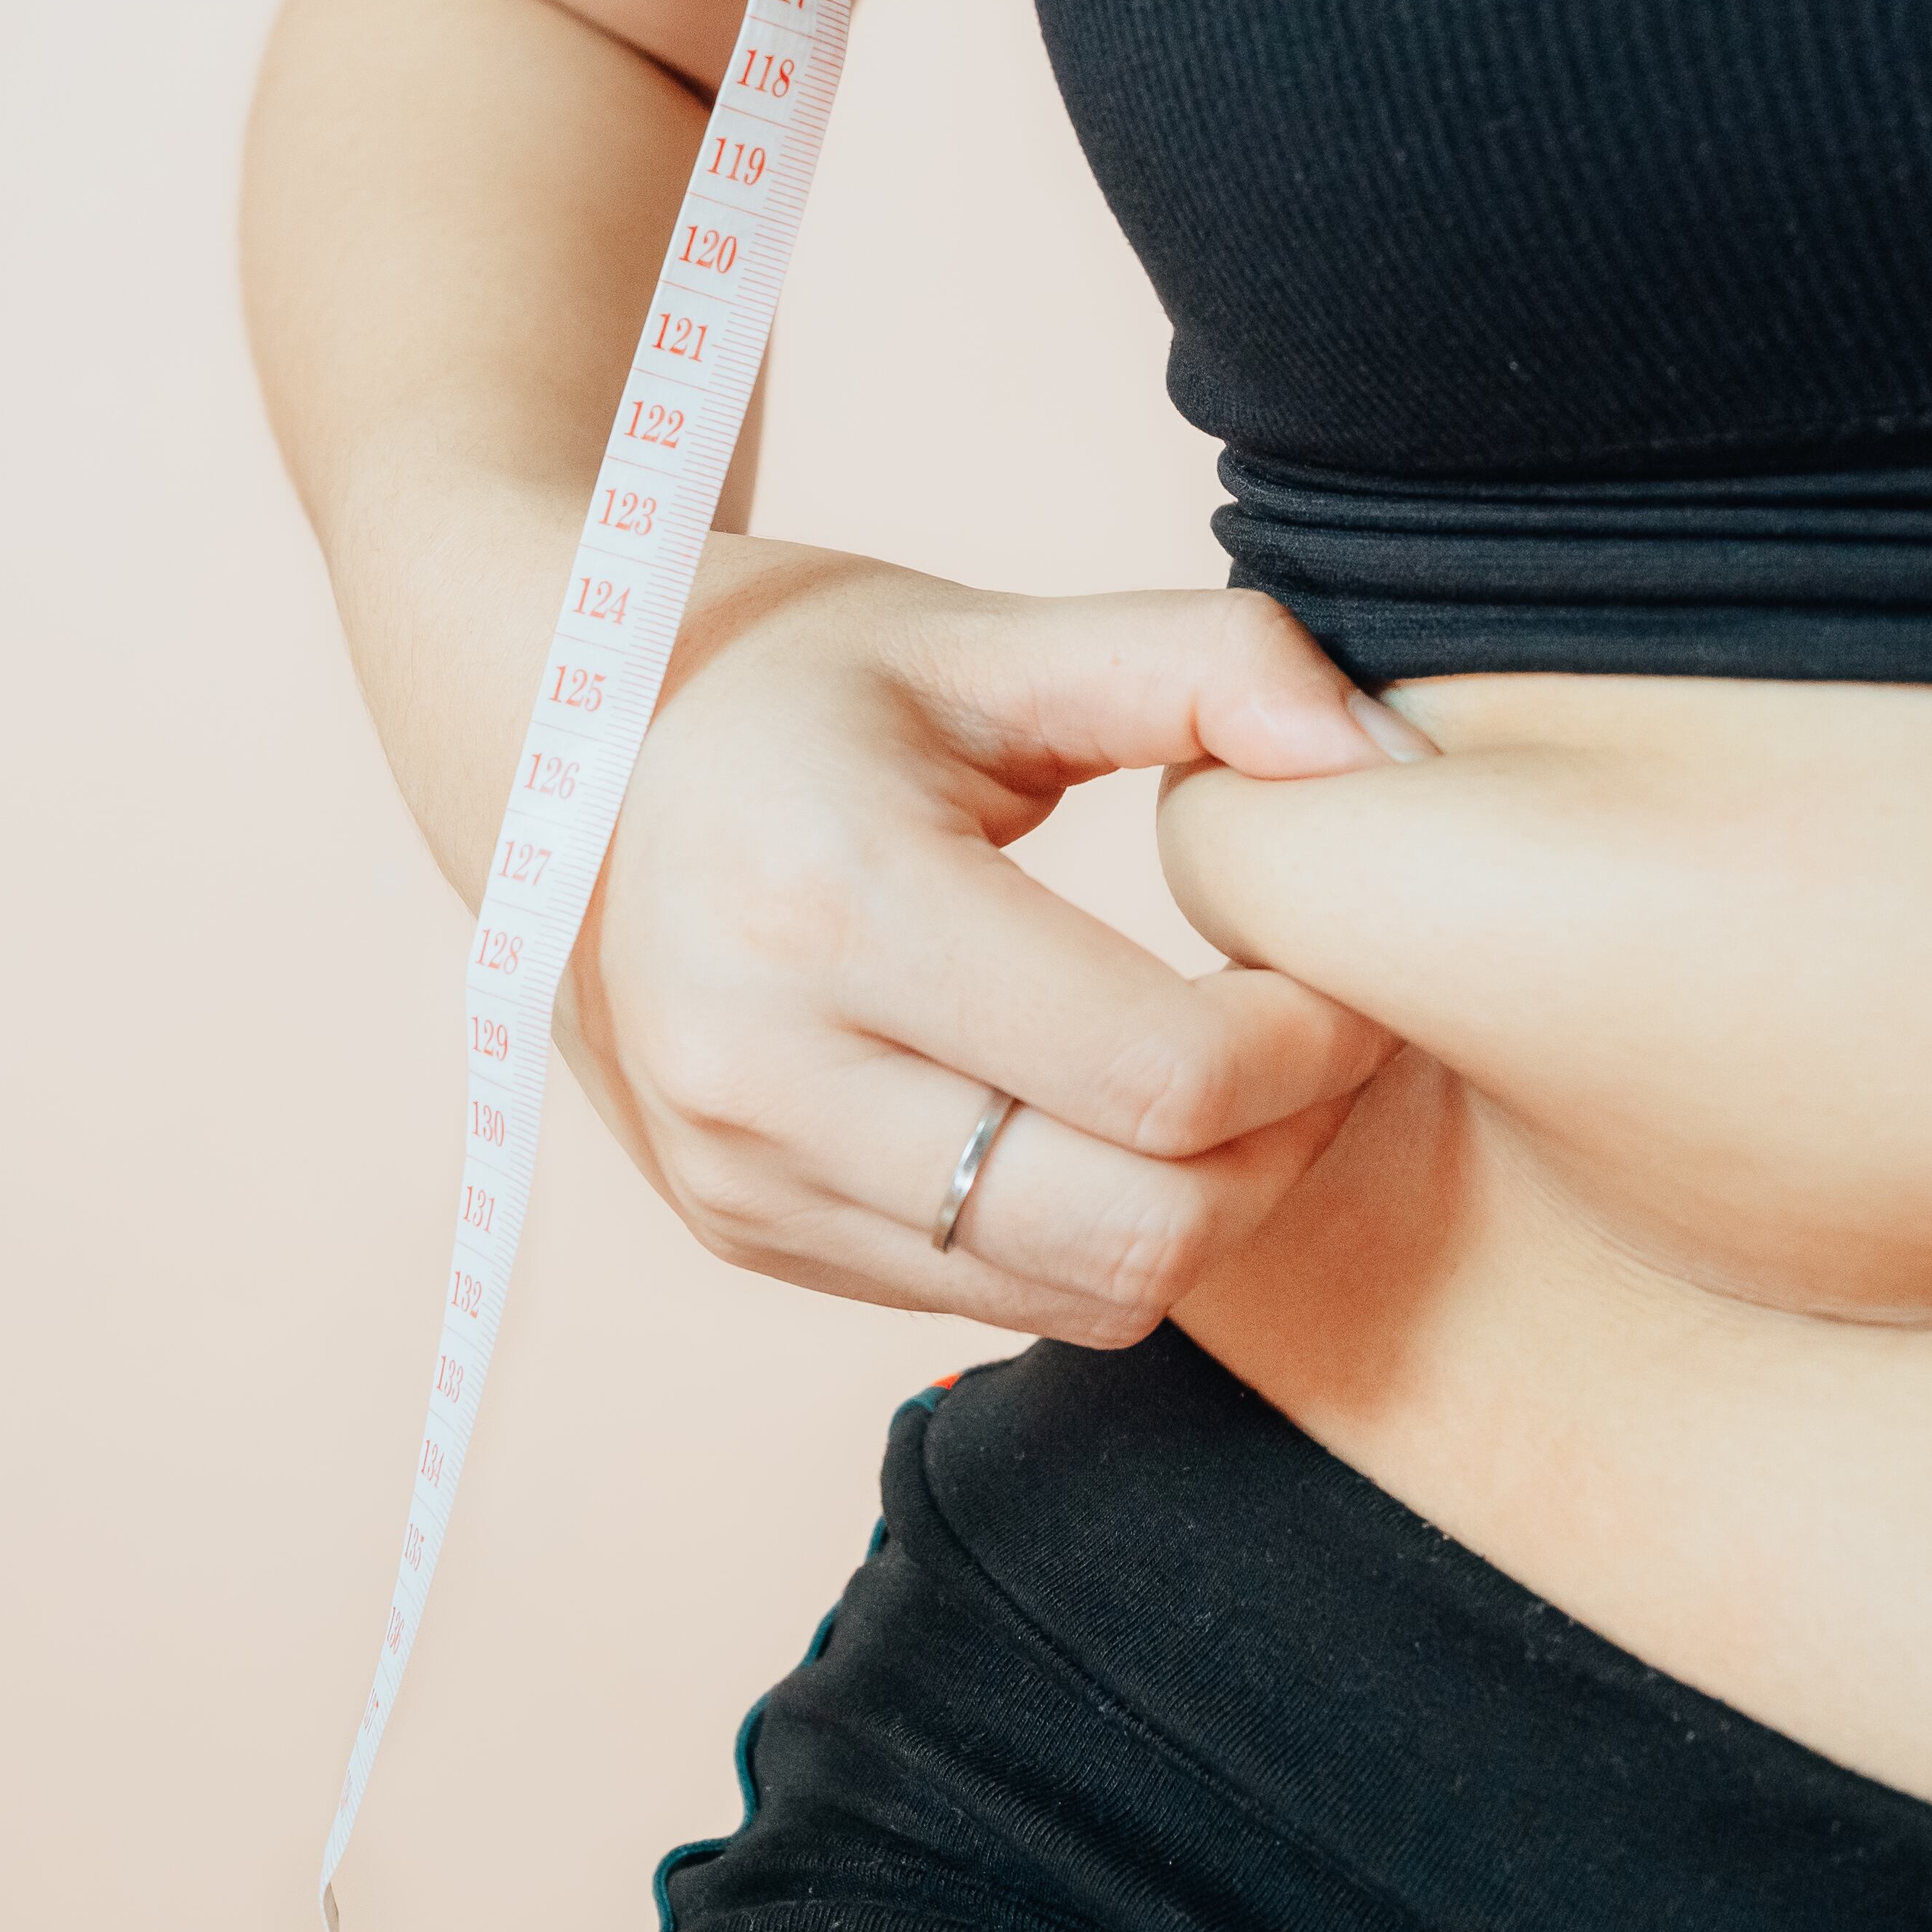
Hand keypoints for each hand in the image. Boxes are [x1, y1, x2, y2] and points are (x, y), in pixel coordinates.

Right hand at [558, 538, 1425, 1345]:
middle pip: (1141, 1232)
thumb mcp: (989, 635)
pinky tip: (1099, 1109)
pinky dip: (1093, 1227)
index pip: (1167, 1078)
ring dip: (1203, 1204)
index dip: (1315, 1040)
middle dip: (1284, 1147)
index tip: (1341, 962)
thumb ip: (1211, 666)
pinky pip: (996, 1296)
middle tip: (1317, 1037)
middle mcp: (765, 1079)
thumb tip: (1387, 764)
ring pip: (1082, 1294)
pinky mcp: (746, 1235)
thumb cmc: (791, 675)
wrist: (544, 743)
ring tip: (1227, 1074)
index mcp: (830, 908)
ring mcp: (743, 1183)